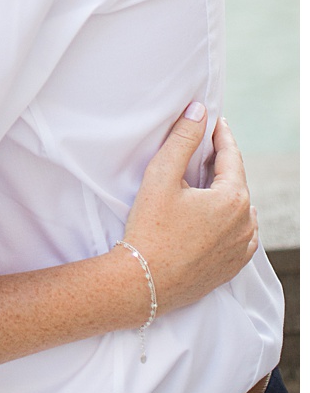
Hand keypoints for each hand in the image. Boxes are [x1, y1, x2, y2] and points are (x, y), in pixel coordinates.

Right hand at [120, 104, 256, 313]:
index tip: (213, 122)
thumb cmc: (150, 228)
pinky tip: (208, 217)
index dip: (221, 136)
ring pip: (240, 209)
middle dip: (221, 165)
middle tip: (203, 150)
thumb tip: (199, 110)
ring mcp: (243, 247)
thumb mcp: (161, 177)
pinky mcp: (234, 265)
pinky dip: (228, 219)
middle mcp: (247, 222)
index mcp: (234, 198)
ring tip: (204, 184)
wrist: (146, 282)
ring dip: (225, 194)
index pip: (231, 157)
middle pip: (236, 183)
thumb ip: (182, 140)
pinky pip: (239, 234)